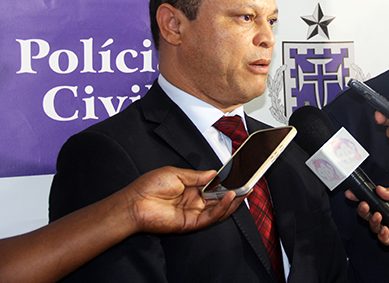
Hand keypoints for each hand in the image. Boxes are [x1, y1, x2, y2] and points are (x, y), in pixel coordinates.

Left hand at [124, 166, 244, 233]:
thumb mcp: (176, 173)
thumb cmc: (149, 186)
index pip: (213, 186)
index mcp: (190, 188)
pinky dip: (223, 208)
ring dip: (232, 201)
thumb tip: (214, 173)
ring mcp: (193, 213)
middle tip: (247, 184)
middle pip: (219, 199)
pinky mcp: (191, 223)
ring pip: (219, 209)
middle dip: (234, 192)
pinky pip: (211, 216)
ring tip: (244, 191)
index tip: (238, 176)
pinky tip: (230, 198)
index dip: (226, 182)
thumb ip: (198, 176)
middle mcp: (194, 202)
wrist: (134, 203)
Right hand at [346, 182, 388, 244]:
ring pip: (376, 227)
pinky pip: (387, 240)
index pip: (372, 199)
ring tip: (377, 216)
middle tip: (364, 205)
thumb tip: (379, 190)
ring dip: (373, 222)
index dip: (360, 197)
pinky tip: (385, 230)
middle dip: (363, 210)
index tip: (352, 194)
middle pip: (370, 214)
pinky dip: (383, 236)